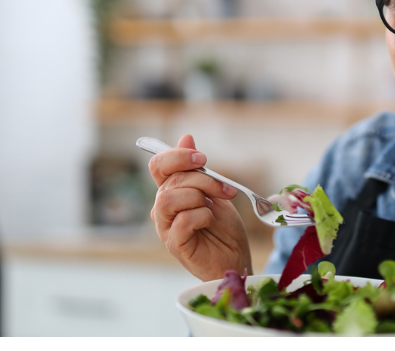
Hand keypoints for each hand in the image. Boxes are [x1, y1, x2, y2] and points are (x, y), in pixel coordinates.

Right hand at [148, 134, 251, 280]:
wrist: (236, 258)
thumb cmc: (224, 228)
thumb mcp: (215, 191)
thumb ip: (198, 169)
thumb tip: (186, 137)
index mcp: (170, 191)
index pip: (158, 165)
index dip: (177, 156)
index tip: (202, 158)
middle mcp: (163, 208)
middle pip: (171, 180)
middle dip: (203, 179)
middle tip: (224, 190)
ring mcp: (165, 227)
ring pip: (169, 198)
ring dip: (199, 197)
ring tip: (214, 207)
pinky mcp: (174, 244)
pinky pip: (182, 220)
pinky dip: (202, 216)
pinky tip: (210, 222)